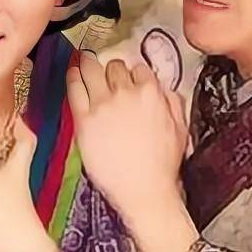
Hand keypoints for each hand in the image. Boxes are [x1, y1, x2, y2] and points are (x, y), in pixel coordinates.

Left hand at [67, 53, 197, 251]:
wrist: (144, 190)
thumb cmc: (163, 165)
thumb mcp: (180, 128)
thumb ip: (172, 103)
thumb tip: (163, 90)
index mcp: (151, 94)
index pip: (139, 69)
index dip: (133, 74)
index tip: (128, 79)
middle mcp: (126, 94)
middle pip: (114, 66)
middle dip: (112, 69)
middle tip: (107, 74)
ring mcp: (103, 105)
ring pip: (92, 70)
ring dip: (88, 63)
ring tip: (84, 61)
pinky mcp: (84, 119)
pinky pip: (74, 89)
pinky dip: (73, 77)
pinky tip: (72, 72)